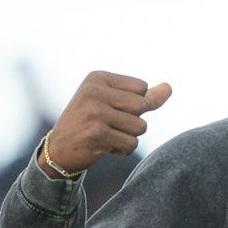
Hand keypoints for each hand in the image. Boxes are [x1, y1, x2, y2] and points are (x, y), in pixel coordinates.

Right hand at [40, 71, 171, 177]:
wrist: (58, 150)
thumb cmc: (89, 123)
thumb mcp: (113, 103)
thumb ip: (143, 96)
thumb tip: (169, 88)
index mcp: (98, 77)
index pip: (142, 87)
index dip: (134, 104)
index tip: (110, 109)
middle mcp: (94, 91)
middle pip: (143, 105)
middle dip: (133, 120)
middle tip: (109, 125)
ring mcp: (95, 113)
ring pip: (140, 126)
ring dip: (128, 137)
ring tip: (106, 136)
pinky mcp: (97, 134)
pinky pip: (131, 144)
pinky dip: (122, 150)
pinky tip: (104, 147)